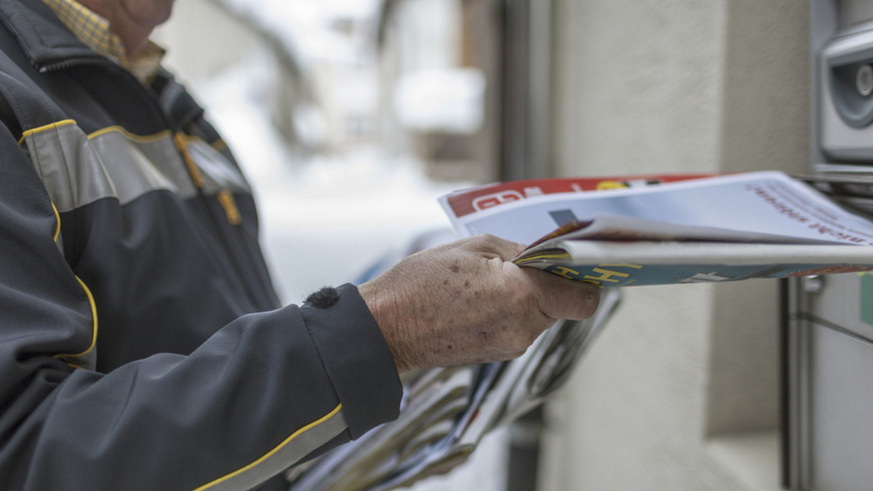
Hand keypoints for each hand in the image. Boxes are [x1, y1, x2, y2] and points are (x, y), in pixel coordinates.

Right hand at [358, 234, 600, 372]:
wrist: (385, 327)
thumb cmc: (421, 283)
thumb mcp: (474, 247)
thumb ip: (522, 252)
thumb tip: (551, 258)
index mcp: (521, 295)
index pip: (584, 297)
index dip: (582, 278)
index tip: (571, 263)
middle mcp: (523, 327)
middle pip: (562, 305)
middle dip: (549, 284)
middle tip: (518, 265)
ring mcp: (510, 346)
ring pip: (540, 317)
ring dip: (526, 298)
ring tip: (487, 282)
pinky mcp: (497, 355)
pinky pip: (519, 328)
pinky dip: (509, 313)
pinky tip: (478, 300)